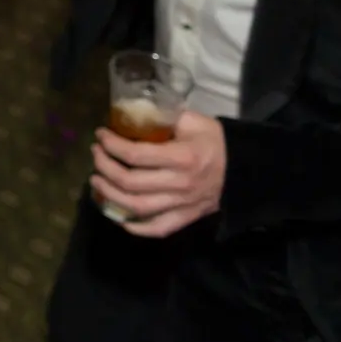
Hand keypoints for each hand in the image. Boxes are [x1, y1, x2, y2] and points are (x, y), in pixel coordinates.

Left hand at [90, 110, 226, 237]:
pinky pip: (160, 228)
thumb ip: (164, 117)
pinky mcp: (188, 217)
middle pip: (130, 182)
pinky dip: (138, 229)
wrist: (245, 168)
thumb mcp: (193, 121)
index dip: (112, 145)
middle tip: (95, 155)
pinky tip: (121, 219)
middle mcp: (180, 184)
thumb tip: (133, 112)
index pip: (136, 155)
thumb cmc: (215, 141)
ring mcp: (184, 204)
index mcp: (182, 157)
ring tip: (97, 181)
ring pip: (138, 207)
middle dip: (105, 167)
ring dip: (111, 195)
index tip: (101, 135)